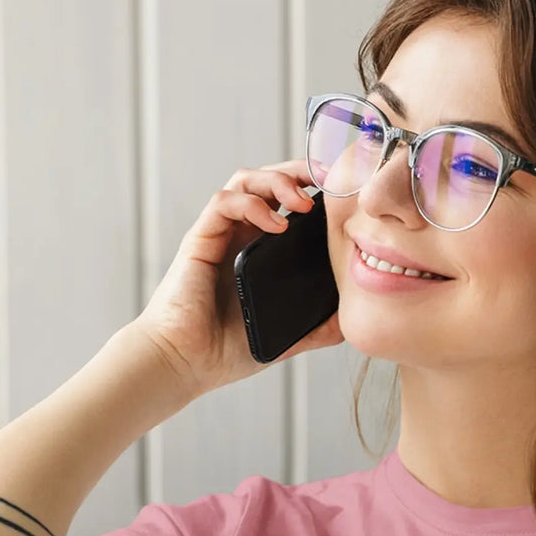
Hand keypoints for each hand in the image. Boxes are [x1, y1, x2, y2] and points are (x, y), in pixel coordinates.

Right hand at [130, 162, 342, 397]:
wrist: (184, 363)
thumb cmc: (224, 351)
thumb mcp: (285, 338)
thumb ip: (317, 328)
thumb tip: (351, 323)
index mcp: (259, 250)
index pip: (286, 201)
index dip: (312, 187)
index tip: (341, 192)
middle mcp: (239, 235)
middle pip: (269, 180)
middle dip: (300, 172)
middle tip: (328, 179)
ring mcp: (219, 235)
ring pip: (246, 180)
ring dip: (277, 181)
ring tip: (303, 202)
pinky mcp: (200, 240)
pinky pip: (224, 203)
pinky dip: (251, 204)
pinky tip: (276, 224)